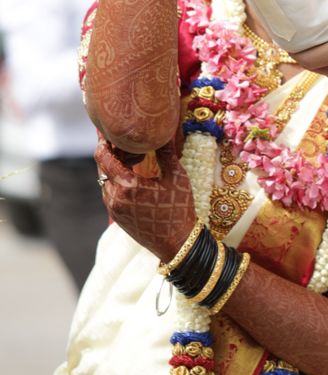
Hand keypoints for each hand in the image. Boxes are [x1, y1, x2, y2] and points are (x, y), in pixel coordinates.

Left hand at [95, 136, 197, 261]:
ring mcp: (114, 209)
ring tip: (133, 160)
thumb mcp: (177, 177)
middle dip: (112, 154)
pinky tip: (134, 179)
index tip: (110, 132)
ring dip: (114, 169)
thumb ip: (165, 152)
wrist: (177, 243)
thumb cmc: (178, 209)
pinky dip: (118, 183)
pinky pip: (110, 193)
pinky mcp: (117, 217)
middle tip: (127, 144)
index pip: (103, 157)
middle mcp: (114, 197)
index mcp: (127, 186)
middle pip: (102, 168)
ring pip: (105, 181)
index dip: (104, 142)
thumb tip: (162, 132)